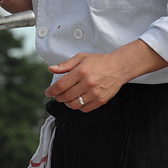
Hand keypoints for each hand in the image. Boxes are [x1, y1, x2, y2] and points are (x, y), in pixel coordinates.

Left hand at [45, 40, 167, 112]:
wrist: (119, 67)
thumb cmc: (99, 61)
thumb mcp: (80, 58)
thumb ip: (65, 65)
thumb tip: (51, 69)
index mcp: (81, 71)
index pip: (60, 85)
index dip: (51, 91)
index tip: (48, 92)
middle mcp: (88, 83)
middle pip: (66, 96)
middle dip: (57, 97)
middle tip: (56, 95)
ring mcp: (95, 93)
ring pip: (74, 104)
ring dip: (67, 103)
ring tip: (66, 98)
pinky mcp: (101, 100)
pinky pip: (85, 109)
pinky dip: (78, 107)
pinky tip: (77, 100)